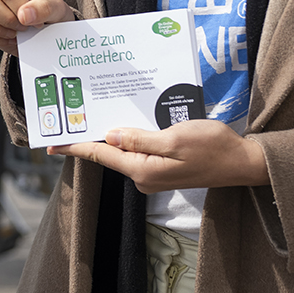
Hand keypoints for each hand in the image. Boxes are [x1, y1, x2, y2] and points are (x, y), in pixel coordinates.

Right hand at [0, 0, 74, 49]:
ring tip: (14, 32)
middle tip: (23, 27)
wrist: (42, 25)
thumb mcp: (56, 8)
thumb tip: (24, 15)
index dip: (20, 10)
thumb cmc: (47, 11)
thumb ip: (45, 8)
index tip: (35, 21)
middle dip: (6, 19)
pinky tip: (6, 36)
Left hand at [54, 121, 269, 194]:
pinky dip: (128, 138)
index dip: (75, 147)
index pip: (102, 155)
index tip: (51, 144)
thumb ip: (140, 139)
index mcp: (143, 170)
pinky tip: (124, 124)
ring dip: (110, 135)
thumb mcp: (175, 138)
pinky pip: (138, 152)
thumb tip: (109, 136)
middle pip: (109, 154)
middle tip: (69, 118)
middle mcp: (144, 177)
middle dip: (90, 136)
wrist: (243, 163)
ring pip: (124, 152)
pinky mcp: (163, 169)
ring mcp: (153, 175)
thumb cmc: (213, 147)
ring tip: (92, 116)